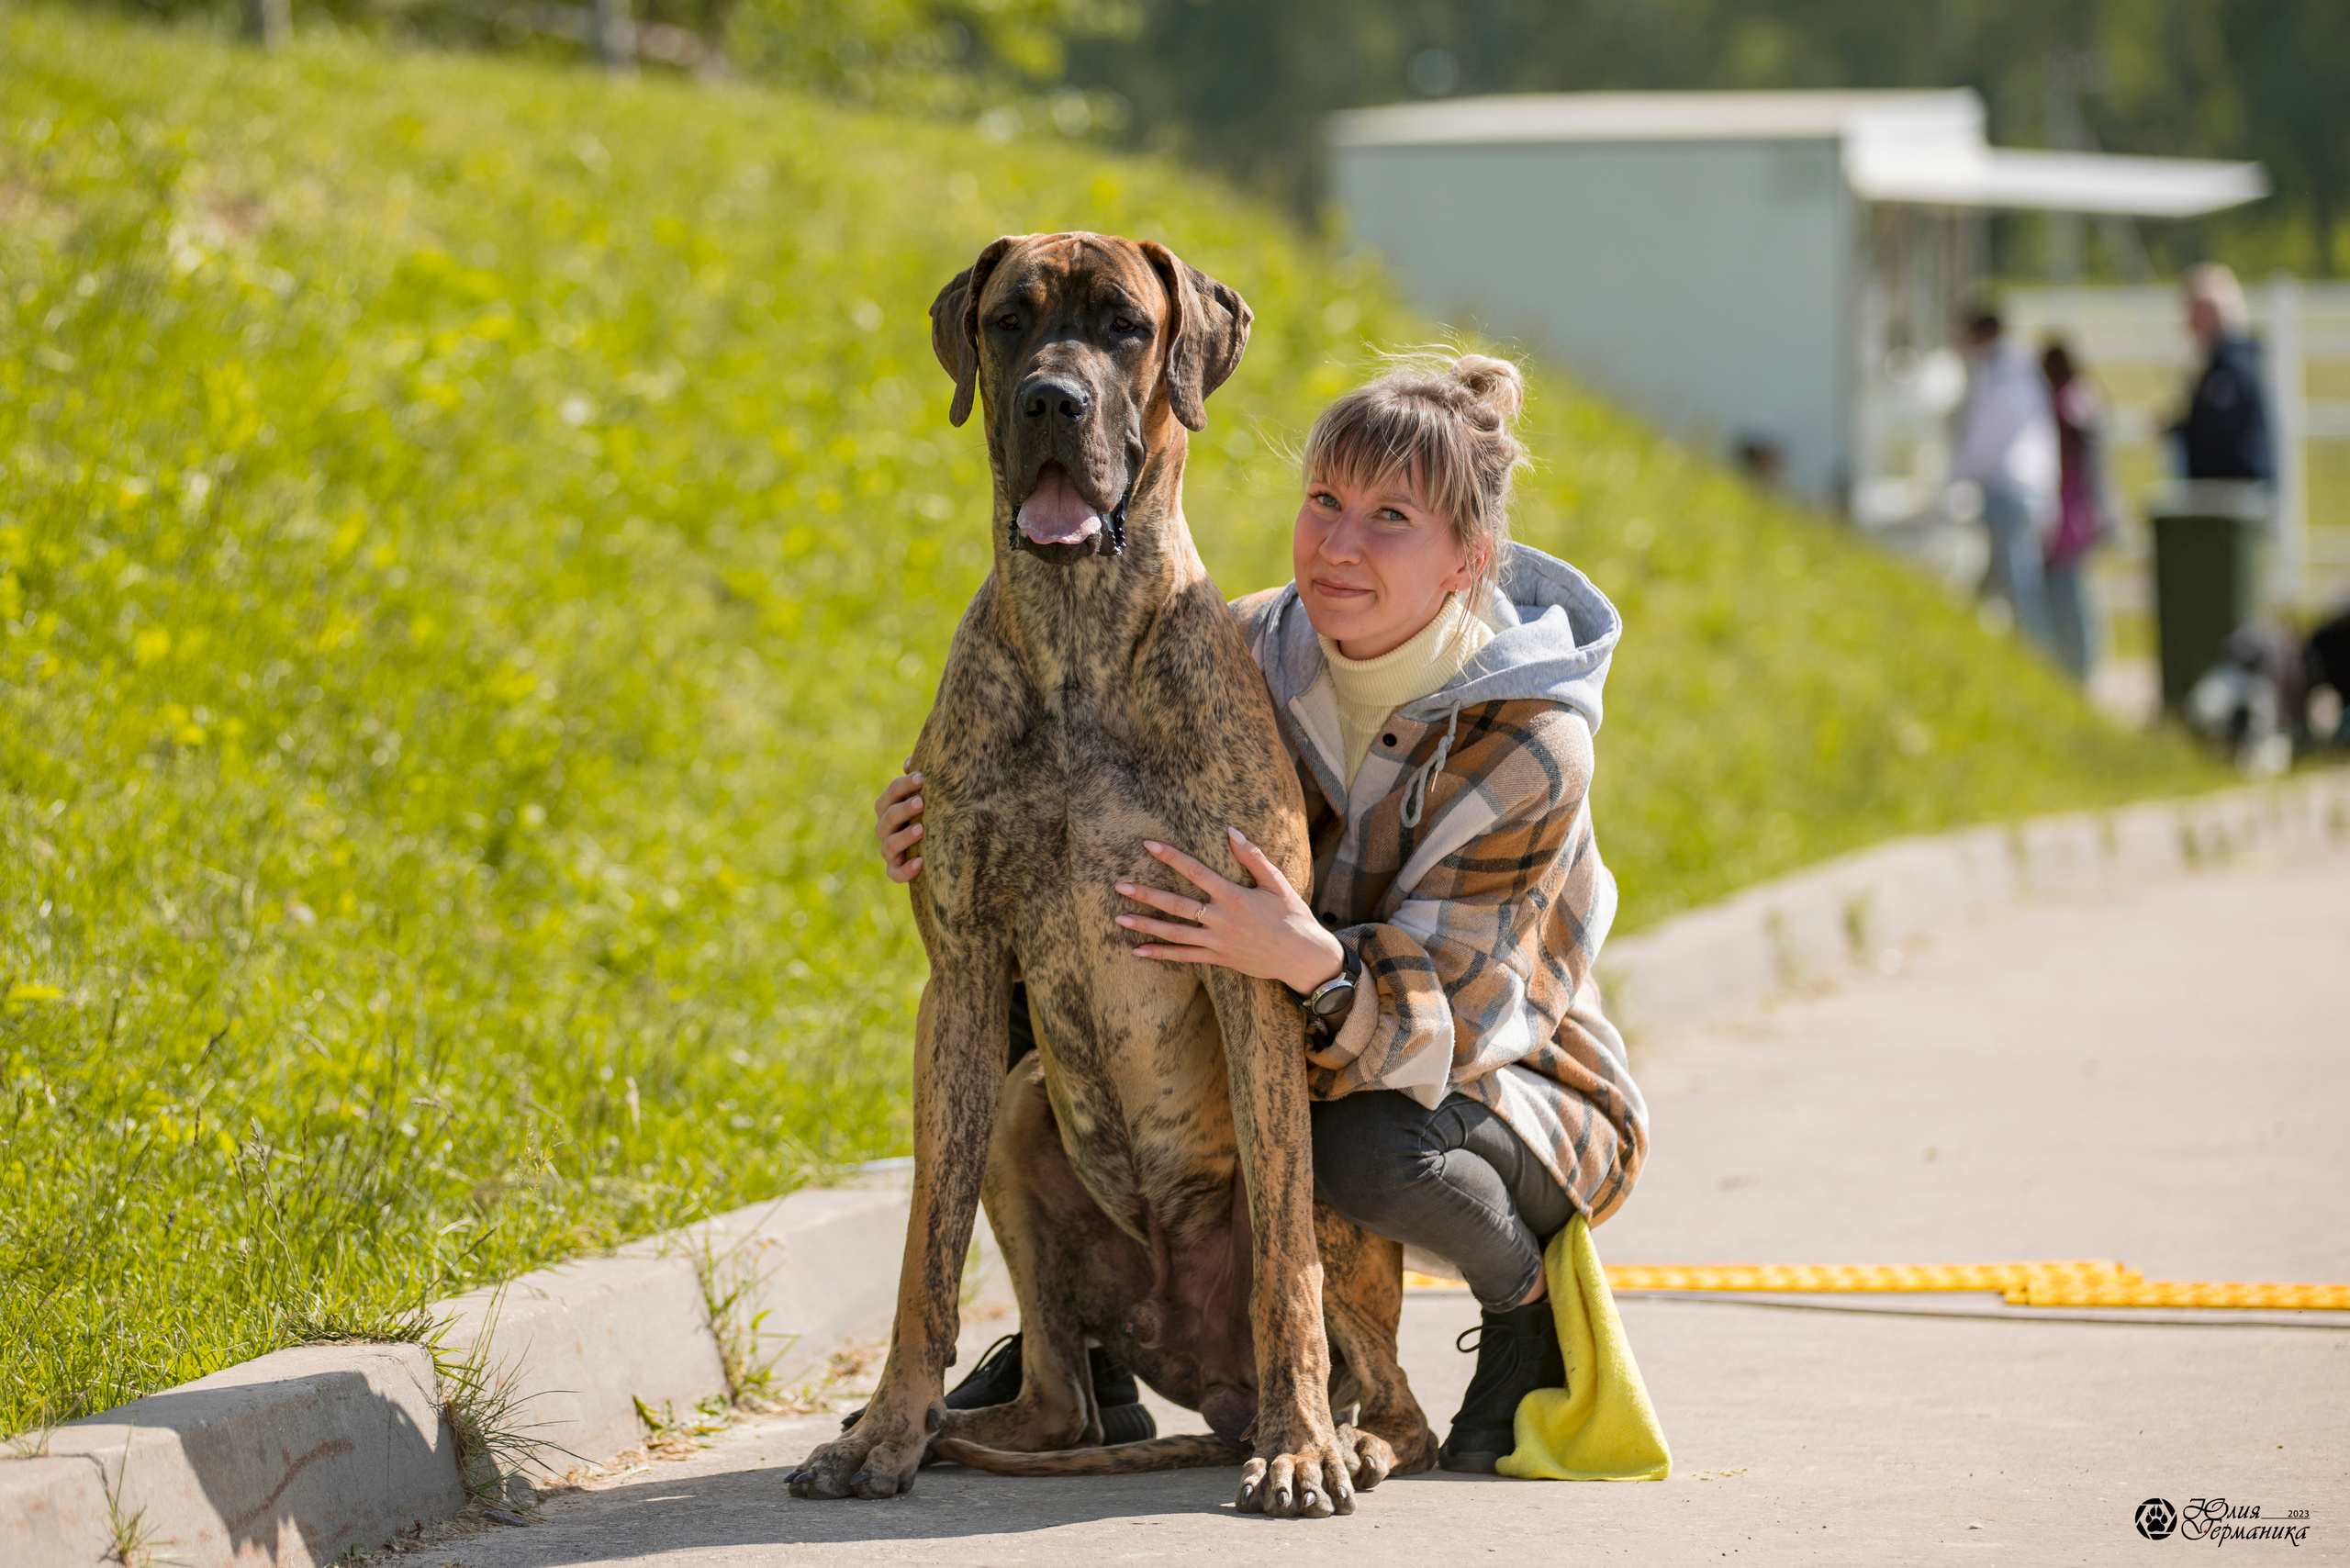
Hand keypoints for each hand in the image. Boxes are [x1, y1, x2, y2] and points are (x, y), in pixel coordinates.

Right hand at [874, 761, 924, 882]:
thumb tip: (910, 762)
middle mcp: (884, 829)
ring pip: (889, 845)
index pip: (889, 795)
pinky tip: (920, 863)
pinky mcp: (896, 870)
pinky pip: (896, 874)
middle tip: (922, 802)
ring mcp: (889, 851)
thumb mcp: (925, 795)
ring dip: (904, 837)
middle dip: (903, 809)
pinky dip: (905, 870)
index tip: (922, 778)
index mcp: (888, 808)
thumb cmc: (928, 812)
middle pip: (887, 818)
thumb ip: (917, 779)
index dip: (903, 785)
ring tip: (921, 829)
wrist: (935, 845)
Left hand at [1117, 828, 1346, 995]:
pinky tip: (1138, 951)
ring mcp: (1217, 942)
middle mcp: (1221, 919)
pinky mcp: (1218, 959)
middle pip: (1176, 904)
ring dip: (1145, 925)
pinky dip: (1161, 954)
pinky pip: (1184, 957)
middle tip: (1119, 886)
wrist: (1302, 957)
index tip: (1148, 845)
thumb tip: (1231, 831)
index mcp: (1234, 896)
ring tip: (1119, 917)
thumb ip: (1252, 857)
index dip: (1171, 857)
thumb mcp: (1277, 883)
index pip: (1195, 872)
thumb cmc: (1292, 916)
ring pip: (1174, 933)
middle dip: (1146, 894)